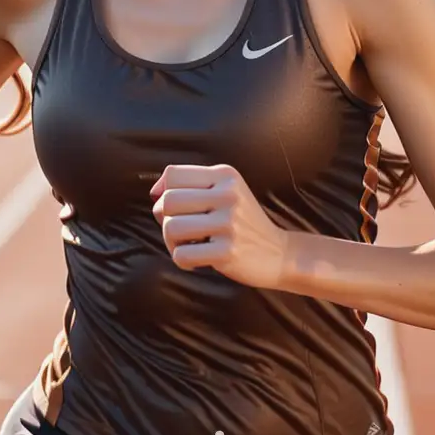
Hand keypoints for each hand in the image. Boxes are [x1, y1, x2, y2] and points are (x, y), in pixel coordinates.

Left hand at [150, 163, 288, 289]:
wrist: (279, 253)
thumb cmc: (242, 222)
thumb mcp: (225, 191)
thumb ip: (191, 185)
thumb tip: (154, 192)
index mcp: (225, 175)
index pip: (173, 173)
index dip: (163, 192)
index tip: (173, 209)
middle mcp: (228, 194)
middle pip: (168, 200)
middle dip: (164, 219)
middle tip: (181, 232)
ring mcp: (229, 222)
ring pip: (170, 227)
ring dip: (171, 243)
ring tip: (188, 246)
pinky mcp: (228, 251)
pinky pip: (182, 255)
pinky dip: (183, 261)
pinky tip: (197, 260)